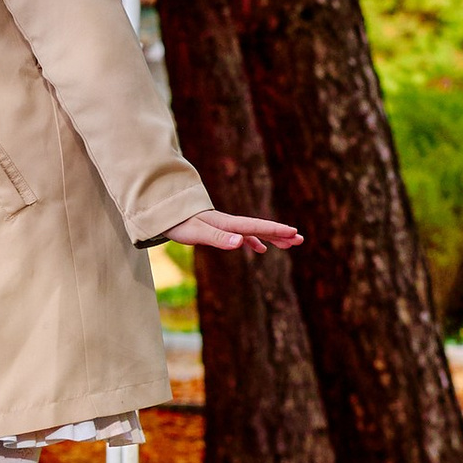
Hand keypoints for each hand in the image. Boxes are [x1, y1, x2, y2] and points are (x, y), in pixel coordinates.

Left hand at [164, 207, 302, 255]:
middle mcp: (228, 223)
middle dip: (280, 234)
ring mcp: (224, 226)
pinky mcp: (217, 230)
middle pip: (259, 228)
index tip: (294, 233)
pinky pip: (241, 235)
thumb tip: (241, 243)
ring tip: (289, 245)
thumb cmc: (176, 223)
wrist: (161, 212)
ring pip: (253, 232)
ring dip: (271, 237)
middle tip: (301, 240)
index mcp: (226, 224)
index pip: (256, 226)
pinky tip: (259, 249)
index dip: (275, 230)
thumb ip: (217, 239)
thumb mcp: (195, 233)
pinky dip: (253, 241)